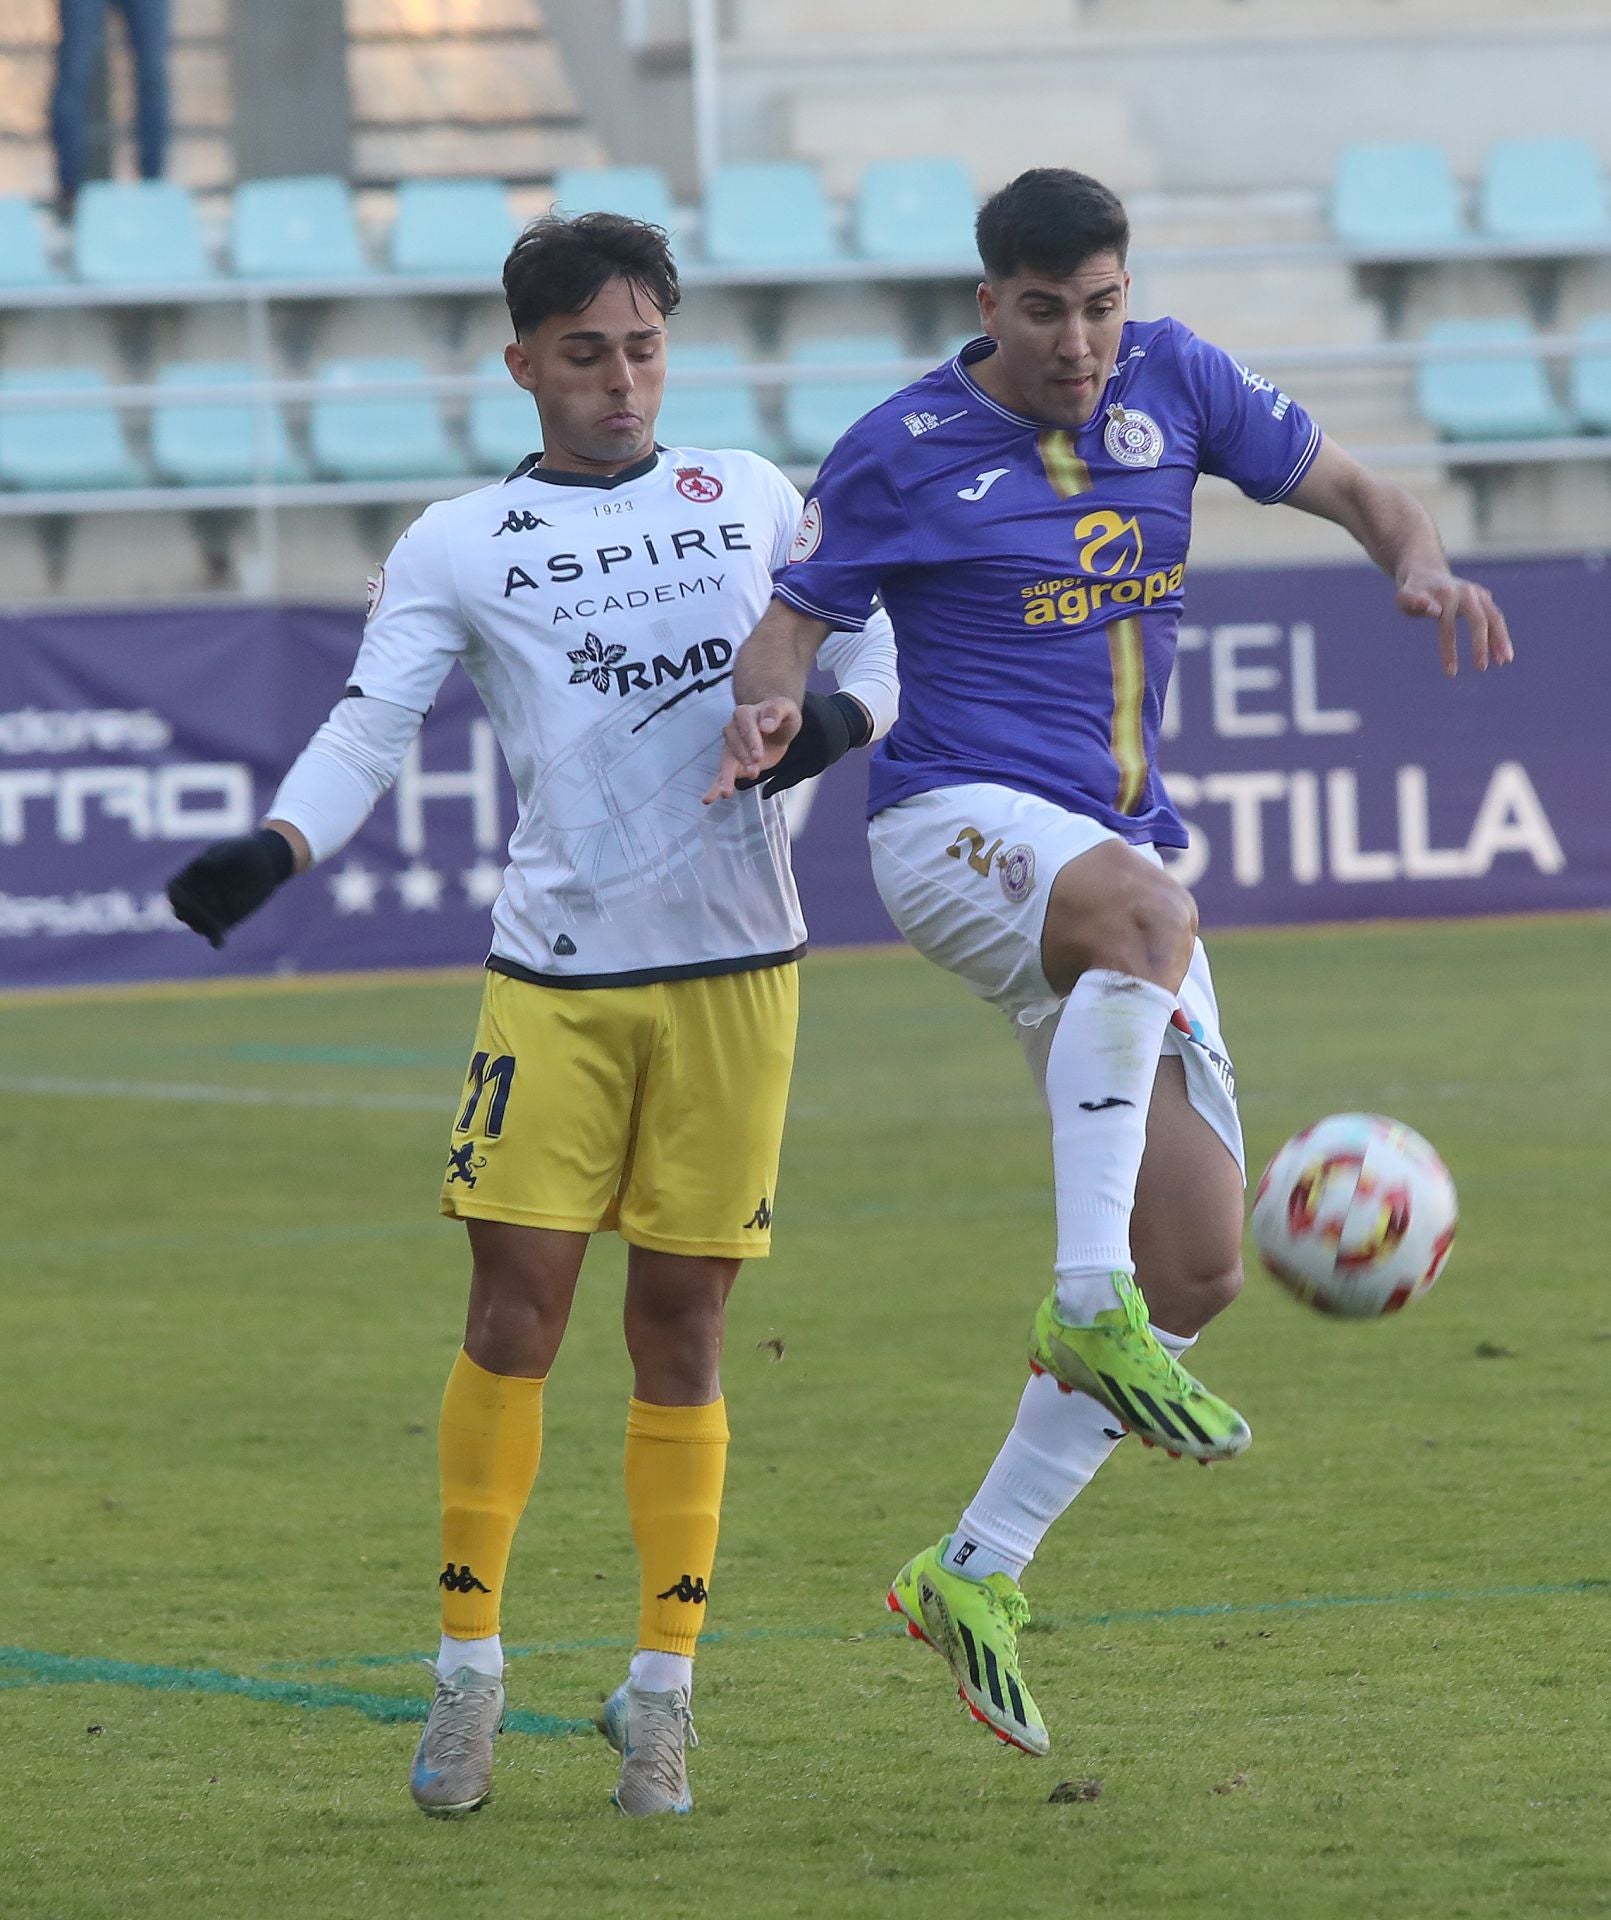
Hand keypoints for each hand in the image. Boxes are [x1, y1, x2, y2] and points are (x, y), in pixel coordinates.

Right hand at [166, 828, 294, 946]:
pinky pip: (215, 932)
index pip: (174, 890)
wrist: (269, 863)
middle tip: (205, 916)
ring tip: (216, 927)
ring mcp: (210, 908)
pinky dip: (215, 939)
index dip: (175, 898)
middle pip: (182, 911)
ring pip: (197, 924)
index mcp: (192, 875)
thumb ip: (219, 856)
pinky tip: (219, 943)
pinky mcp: (225, 919)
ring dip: (203, 926)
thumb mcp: (235, 849)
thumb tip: (202, 864)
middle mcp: (198, 894)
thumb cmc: (248, 850)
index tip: (182, 902)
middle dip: (190, 915)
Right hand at [702, 698, 801, 803]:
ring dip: (727, 776)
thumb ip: (776, 713)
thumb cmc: (781, 717)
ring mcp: (730, 748)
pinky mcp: (733, 764)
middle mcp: (733, 730)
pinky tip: (708, 799)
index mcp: (745, 713)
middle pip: (733, 744)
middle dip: (743, 759)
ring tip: (726, 792)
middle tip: (754, 771)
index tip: (758, 755)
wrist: (778, 728)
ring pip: (725, 762)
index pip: (744, 724)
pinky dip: (715, 787)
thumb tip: (766, 725)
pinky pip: (721, 775)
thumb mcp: (786, 709)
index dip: (750, 740)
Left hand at [1396, 567, 1513, 676]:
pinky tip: (1500, 655)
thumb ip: (1413, 602)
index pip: (1448, 626)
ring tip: (1504, 662)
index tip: (1450, 673)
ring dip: (1500, 639)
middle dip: (1481, 645)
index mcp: (1446, 594)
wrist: (1426, 573)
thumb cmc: (1412, 592)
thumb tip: (1435, 610)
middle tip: (1481, 668)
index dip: (1449, 650)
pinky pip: (1495, 618)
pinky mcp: (1484, 597)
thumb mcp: (1405, 597)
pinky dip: (1499, 636)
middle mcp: (1466, 592)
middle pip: (1479, 619)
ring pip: (1494, 617)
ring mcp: (1478, 593)